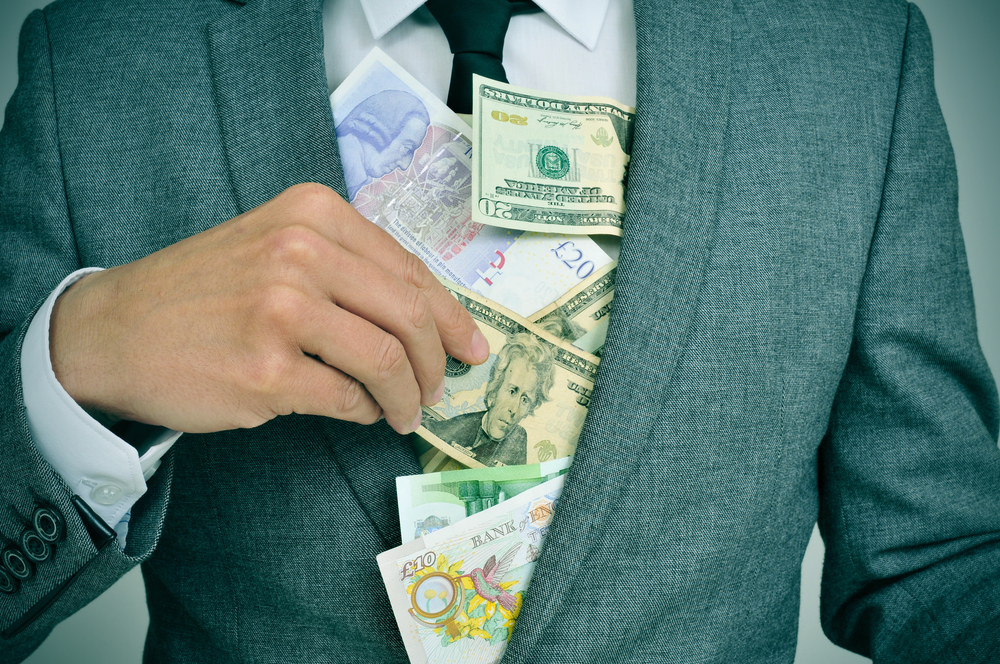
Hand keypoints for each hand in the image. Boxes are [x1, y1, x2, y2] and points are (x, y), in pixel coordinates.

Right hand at [49, 183, 489, 434]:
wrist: (116, 330)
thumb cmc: (205, 292)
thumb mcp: (276, 246)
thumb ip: (348, 270)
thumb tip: (426, 322)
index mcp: (313, 213)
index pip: (409, 269)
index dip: (451, 316)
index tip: (471, 347)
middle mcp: (301, 252)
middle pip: (409, 314)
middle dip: (437, 361)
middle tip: (440, 390)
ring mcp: (283, 311)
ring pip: (386, 360)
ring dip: (408, 396)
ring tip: (406, 413)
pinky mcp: (266, 370)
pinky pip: (347, 398)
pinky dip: (366, 412)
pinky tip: (361, 413)